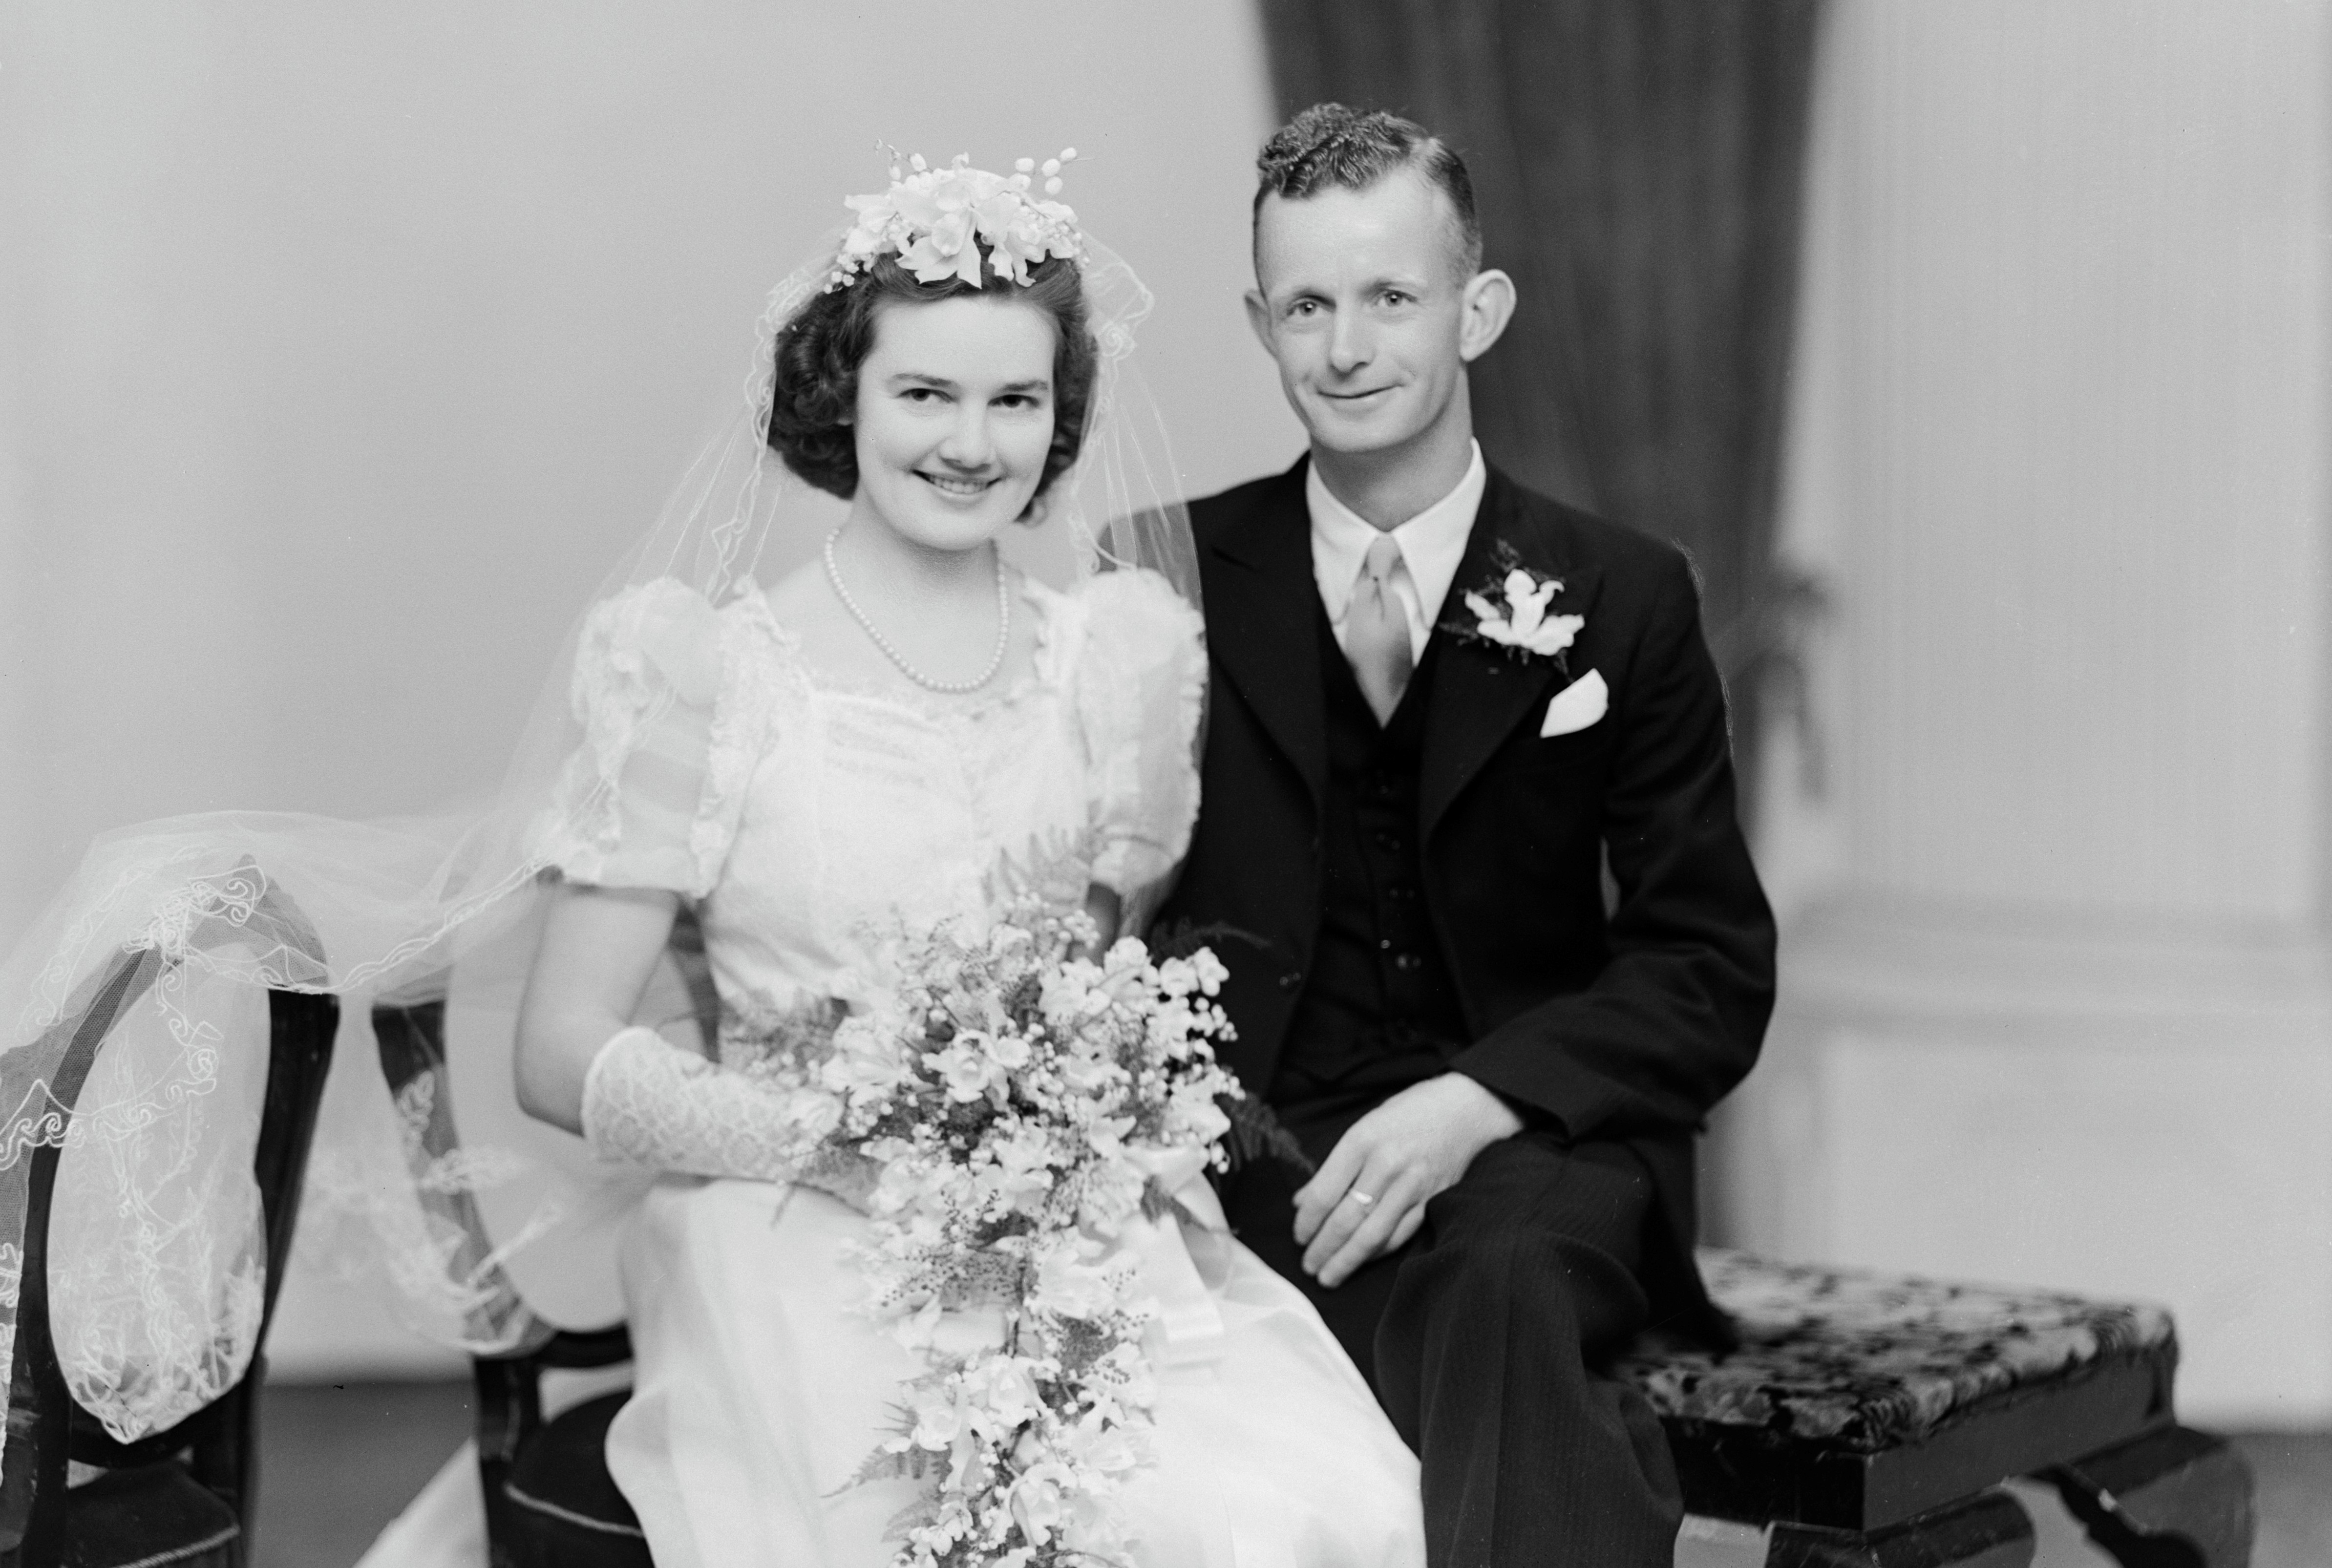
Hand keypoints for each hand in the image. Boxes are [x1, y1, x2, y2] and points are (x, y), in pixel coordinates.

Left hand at [1292, 1073, 1523, 1287]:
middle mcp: (1387, 1164)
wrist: (1465, 1108)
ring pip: (1373, 1235)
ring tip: (1329, 1276)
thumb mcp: (1364, 1127)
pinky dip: (1377, 1252)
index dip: (1307, 1222)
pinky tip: (1362, 1260)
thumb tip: (1302, 1202)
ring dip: (1347, 1261)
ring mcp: (1413, 1185)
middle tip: (1308, 1266)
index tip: (1298, 1237)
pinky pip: (1399, 1235)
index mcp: (1363, 1140)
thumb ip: (1335, 1166)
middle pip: (1346, 1220)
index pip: (1324, 1194)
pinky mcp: (1432, 1199)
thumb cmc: (1407, 1113)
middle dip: (1323, 1249)